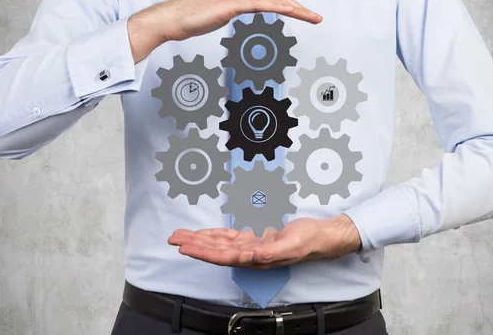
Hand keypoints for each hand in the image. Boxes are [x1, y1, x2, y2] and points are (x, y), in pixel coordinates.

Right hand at [127, 0, 322, 62]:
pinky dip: (277, 7)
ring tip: (310, 17)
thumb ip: (238, 16)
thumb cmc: (194, 19)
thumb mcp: (221, 16)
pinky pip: (259, 4)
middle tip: (316, 17)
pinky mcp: (231, 2)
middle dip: (299, 7)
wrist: (174, 19)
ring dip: (295, 8)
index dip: (291, 5)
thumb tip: (248, 23)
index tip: (305, 14)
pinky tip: (289, 11)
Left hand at [167, 214, 361, 269]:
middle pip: (215, 249)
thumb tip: (246, 256)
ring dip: (200, 239)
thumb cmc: (307, 241)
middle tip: (173, 238)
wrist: (319, 237)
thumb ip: (268, 253)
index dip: (203, 252)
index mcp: (255, 258)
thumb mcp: (290, 246)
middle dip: (193, 244)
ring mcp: (250, 245)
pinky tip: (203, 233)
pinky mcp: (254, 237)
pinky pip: (230, 236)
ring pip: (219, 243)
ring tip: (180, 235)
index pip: (223, 256)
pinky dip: (215, 234)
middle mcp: (249, 254)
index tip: (185, 247)